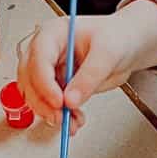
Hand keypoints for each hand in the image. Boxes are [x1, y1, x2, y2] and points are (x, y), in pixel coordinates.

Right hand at [15, 0, 156, 124]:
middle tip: (61, 117)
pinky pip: (50, 105)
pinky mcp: (56, 85)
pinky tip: (75, 121)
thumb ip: (89, 76)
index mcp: (53, 34)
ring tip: (72, 123)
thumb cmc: (116, 37)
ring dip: (51, 113)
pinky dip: (60, 116)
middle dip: (43, 102)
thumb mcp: (107, 53)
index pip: (39, 59)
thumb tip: (70, 100)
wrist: (126, 44)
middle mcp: (45, 52)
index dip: (45, 82)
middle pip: (30, 79)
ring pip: (37, 96)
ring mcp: (49, 69)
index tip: (59, 101)